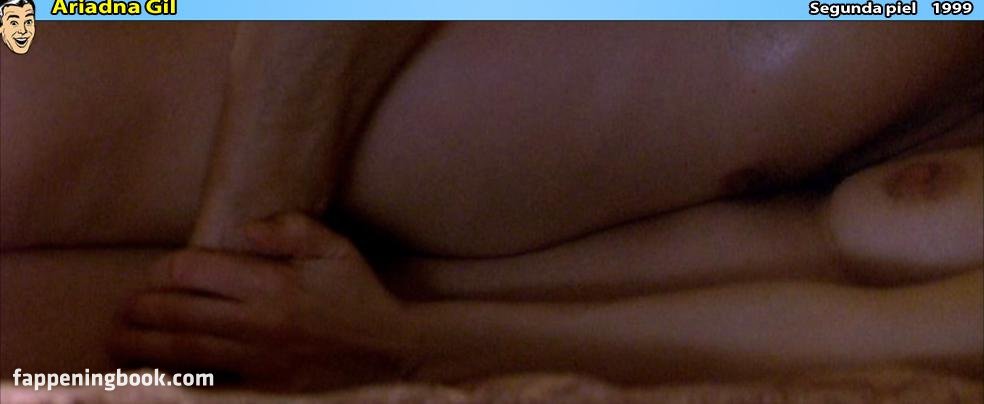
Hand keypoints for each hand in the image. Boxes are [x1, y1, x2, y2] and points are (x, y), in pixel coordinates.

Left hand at [110, 213, 417, 390]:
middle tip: (125, 308)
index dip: (167, 268)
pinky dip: (176, 377)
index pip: (196, 270)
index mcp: (272, 283)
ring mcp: (258, 357)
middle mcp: (258, 321)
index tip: (161, 270)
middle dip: (142, 310)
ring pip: (184, 352)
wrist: (388, 349)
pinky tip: (154, 374)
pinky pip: (209, 381)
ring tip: (119, 341)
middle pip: (178, 313)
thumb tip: (243, 228)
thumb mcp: (336, 248)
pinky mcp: (263, 384)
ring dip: (143, 347)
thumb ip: (291, 229)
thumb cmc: (359, 294)